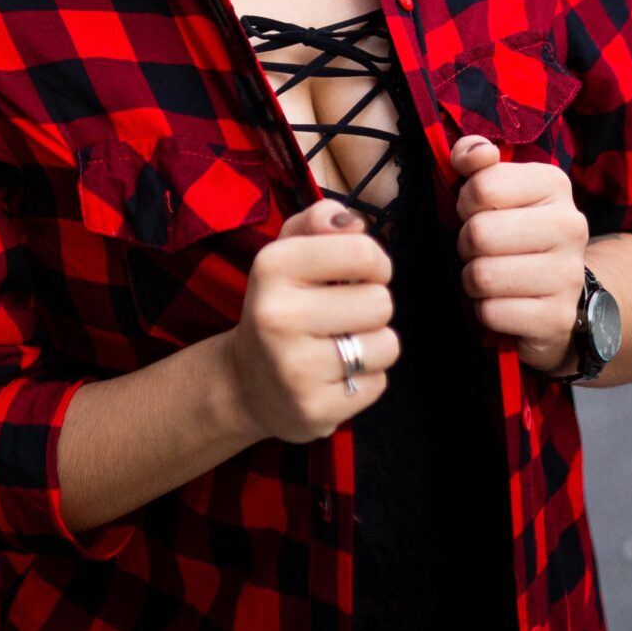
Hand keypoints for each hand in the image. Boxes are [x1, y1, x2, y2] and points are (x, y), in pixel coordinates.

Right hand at [219, 199, 396, 445]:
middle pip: (381, 302)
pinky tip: (335, 376)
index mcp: (272, 267)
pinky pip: (378, 384)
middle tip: (344, 315)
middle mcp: (277, 316)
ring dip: (374, 345)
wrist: (245, 383)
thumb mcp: (288, 251)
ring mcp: (294, 368)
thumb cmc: (281, 304)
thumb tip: (354, 223)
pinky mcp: (313, 410)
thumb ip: (320, 221)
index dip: (375, 263)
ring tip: (342, 345)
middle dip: (372, 307)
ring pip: (386, 345)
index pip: (363, 253)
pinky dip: (366, 379)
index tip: (361, 274)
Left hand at [451, 136, 588, 376]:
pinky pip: (492, 313)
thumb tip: (477, 154)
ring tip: (493, 277)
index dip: (467, 204)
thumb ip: (473, 156)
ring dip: (473, 281)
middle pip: (479, 233)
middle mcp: (570, 225)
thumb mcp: (494, 187)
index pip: (482, 187)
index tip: (482, 213)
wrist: (556, 296)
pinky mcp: (558, 318)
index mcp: (554, 184)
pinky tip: (505, 304)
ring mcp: (569, 274)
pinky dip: (486, 311)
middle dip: (467, 245)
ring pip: (482, 276)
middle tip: (483, 251)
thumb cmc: (513, 232)